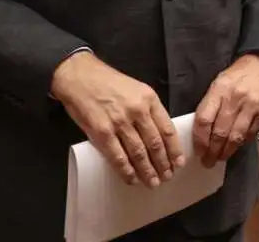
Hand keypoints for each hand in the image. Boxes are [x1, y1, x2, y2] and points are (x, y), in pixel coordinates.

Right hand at [51, 51, 183, 187]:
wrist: (80, 76)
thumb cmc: (107, 82)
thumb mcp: (135, 88)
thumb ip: (147, 108)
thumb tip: (157, 134)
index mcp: (148, 98)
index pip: (167, 129)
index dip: (174, 149)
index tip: (178, 163)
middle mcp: (137, 110)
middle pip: (155, 144)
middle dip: (163, 164)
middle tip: (167, 177)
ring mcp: (119, 122)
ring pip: (139, 153)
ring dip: (147, 171)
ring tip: (152, 182)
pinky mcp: (102, 132)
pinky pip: (118, 157)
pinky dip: (127, 171)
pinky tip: (132, 179)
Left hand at [193, 54, 258, 167]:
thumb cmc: (238, 76)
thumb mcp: (219, 83)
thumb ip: (210, 105)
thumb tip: (201, 132)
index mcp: (220, 88)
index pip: (204, 119)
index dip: (199, 139)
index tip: (198, 150)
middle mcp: (236, 98)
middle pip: (220, 132)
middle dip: (212, 151)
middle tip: (207, 161)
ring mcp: (253, 107)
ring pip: (236, 138)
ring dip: (226, 152)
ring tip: (219, 158)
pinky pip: (250, 135)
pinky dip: (241, 143)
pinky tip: (235, 145)